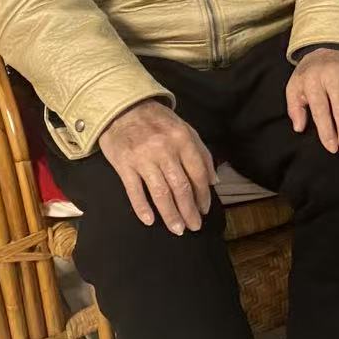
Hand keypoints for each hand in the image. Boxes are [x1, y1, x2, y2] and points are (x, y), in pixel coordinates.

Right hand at [98, 100, 216, 234]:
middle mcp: (165, 149)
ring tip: (177, 229)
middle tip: (194, 226)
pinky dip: (142, 208)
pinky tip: (150, 221)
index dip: (203, 194)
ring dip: (170, 214)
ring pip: (160, 192)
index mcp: (183, 140)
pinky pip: (134, 191)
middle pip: (181, 186)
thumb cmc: (158, 122)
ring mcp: (143, 158)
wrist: (124, 108)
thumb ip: (201, 153)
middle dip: (189, 210)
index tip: (204, 210)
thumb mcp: (185, 130)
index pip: (197, 173)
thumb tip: (214, 181)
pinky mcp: (124, 164)